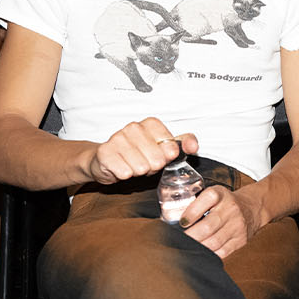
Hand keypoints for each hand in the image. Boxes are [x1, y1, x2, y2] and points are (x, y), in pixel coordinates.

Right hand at [84, 119, 198, 184]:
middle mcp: (134, 127)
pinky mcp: (105, 152)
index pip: (171, 148)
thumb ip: (182, 144)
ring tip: (131, 165)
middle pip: (157, 160)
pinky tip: (120, 167)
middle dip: (151, 167)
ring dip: (137, 172)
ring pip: (141, 168)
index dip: (166, 157)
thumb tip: (193, 146)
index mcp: (151, 123)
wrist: (106, 158)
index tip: (158, 154)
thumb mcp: (162, 147)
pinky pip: (125, 173)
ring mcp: (118, 138)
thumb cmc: (136, 152)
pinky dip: (124, 175)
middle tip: (143, 162)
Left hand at [177, 183, 262, 258]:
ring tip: (186, 249)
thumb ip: (194, 204)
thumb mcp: (212, 195)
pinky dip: (209, 254)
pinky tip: (200, 253)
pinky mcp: (240, 240)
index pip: (207, 199)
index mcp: (220, 194)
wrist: (252, 208)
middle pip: (208, 226)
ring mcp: (237, 225)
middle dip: (190, 236)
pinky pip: (222, 251)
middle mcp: (230, 209)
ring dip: (198, 247)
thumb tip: (169, 220)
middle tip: (177, 241)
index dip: (192, 212)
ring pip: (214, 242)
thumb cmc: (224, 203)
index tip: (181, 223)